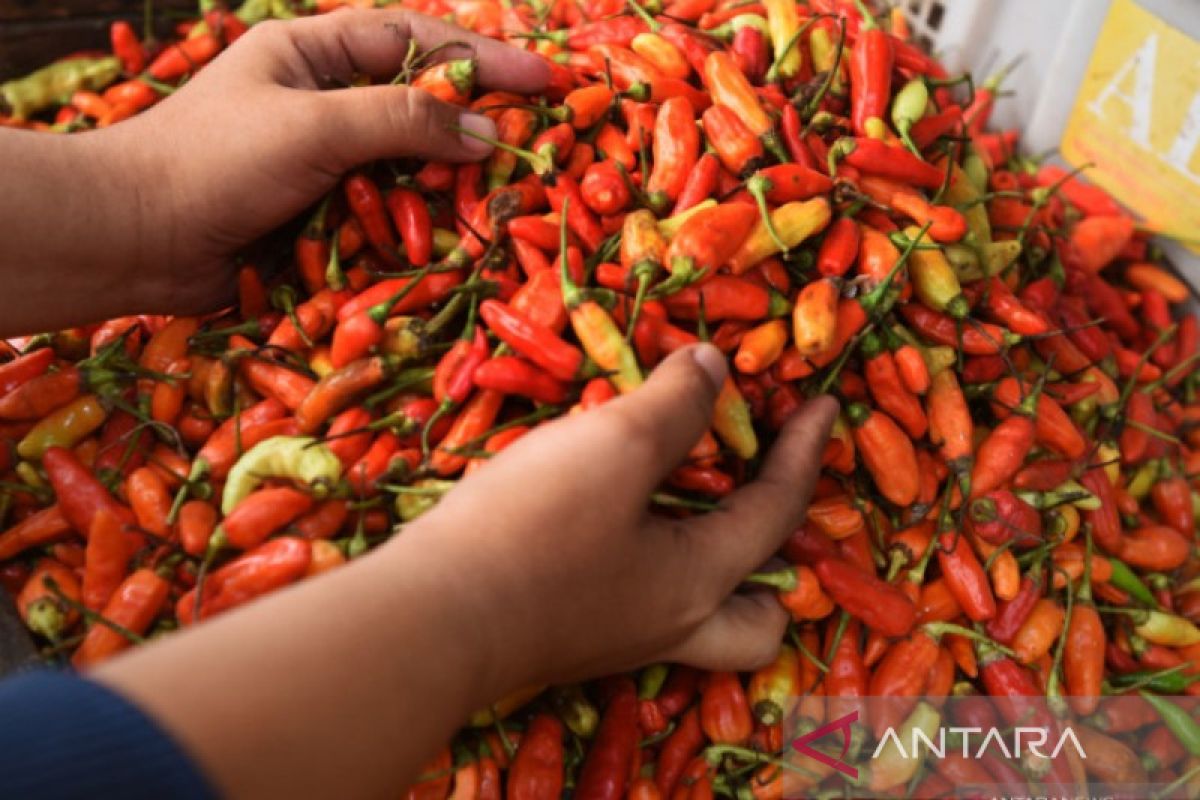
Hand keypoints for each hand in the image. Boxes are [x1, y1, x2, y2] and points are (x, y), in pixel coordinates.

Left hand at [106, 9, 548, 314]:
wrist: (135, 240)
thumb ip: (402, 122)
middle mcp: (320, 104)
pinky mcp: (317, 220)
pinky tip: (449, 242)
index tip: (545, 79)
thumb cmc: (214, 161)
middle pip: (417, 107)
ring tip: (502, 200)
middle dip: (474, 127)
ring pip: (404, 169)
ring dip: (446, 186)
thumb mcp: (314, 125)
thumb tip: (486, 132)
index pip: (414, 44)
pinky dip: (412, 229)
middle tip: (538, 146)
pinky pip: (380, 218)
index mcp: (311, 55)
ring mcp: (320, 165)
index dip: (482, 59)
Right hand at [404, 344, 838, 696]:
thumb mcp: (616, 446)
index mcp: (699, 580)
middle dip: (777, 570)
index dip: (805, 449)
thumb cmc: (535, 530)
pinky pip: (638, 600)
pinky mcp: (566, 632)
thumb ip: (674, 403)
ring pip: (698, 616)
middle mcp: (670, 622)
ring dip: (710, 562)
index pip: (778, 510)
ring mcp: (616, 637)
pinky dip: (649, 555)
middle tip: (758, 507)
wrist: (430, 616)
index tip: (827, 405)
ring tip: (687, 500)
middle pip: (758, 620)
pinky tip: (611, 511)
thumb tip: (713, 367)